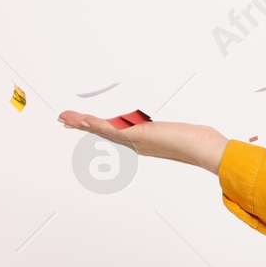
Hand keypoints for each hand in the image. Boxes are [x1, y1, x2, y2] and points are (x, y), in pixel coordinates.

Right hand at [58, 111, 228, 174]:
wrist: (200, 148)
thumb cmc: (194, 142)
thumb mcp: (177, 132)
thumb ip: (171, 130)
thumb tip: (178, 128)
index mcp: (140, 141)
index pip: (113, 132)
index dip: (97, 127)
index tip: (83, 122)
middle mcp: (134, 142)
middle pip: (103, 131)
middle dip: (83, 125)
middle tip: (64, 119)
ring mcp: (134, 140)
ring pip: (103, 130)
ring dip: (83, 124)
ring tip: (66, 118)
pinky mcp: (137, 135)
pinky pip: (112, 129)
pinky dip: (96, 124)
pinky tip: (83, 120)